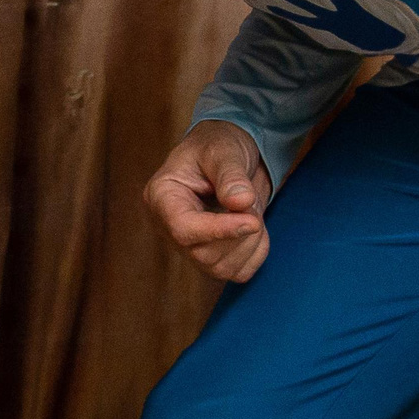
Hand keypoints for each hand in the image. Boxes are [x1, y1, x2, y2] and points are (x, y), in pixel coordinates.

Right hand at [144, 120, 270, 281]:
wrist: (228, 158)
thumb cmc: (218, 146)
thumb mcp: (223, 150)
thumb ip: (231, 175)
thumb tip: (241, 202)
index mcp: (162, 198)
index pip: (183, 229)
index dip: (218, 231)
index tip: (251, 220)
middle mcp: (170, 227)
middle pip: (203, 254)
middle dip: (239, 233)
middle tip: (251, 201)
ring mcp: (189, 247)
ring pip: (221, 268)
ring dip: (249, 242)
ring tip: (251, 210)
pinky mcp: (211, 257)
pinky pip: (238, 272)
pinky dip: (256, 253)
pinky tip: (254, 229)